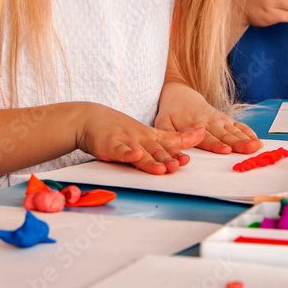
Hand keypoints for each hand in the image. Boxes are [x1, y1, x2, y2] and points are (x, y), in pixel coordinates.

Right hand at [77, 103, 205, 174]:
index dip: (178, 152)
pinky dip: (127, 153)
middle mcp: (140, 137)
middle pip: (157, 150)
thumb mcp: (148, 133)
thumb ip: (172, 138)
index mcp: (150, 136)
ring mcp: (125, 140)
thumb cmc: (121, 129)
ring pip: (140, 152)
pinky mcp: (109, 145)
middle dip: (168, 158)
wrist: (90, 119)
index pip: (168, 144)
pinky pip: (119, 150)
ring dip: (151, 161)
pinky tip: (134, 155)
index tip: (187, 159)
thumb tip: (197, 138)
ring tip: (162, 168)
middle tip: (179, 165)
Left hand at [156, 83, 262, 154]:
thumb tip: (183, 142)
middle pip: (224, 135)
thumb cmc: (171, 113)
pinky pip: (238, 125)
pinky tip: (257, 140)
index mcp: (193, 124)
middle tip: (249, 149)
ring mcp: (218, 119)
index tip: (225, 150)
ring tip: (257, 146)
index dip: (216, 144)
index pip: (206, 137)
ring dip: (246, 138)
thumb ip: (172, 133)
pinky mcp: (225, 118)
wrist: (181, 94)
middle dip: (237, 142)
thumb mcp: (163, 122)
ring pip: (234, 130)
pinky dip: (248, 132)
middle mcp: (208, 122)